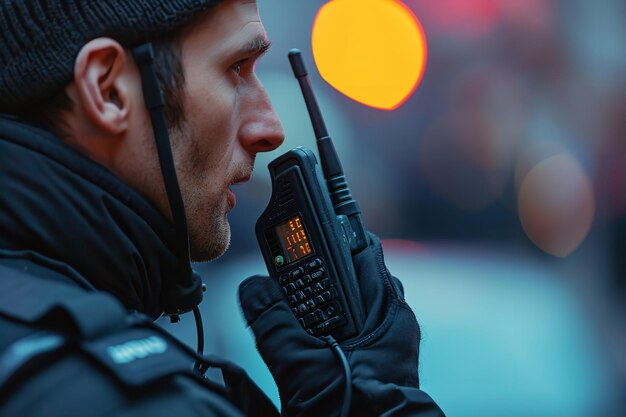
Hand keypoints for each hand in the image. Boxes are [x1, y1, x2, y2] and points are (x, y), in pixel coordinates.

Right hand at [239, 233, 440, 415]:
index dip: (333, 234)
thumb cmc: (351, 411)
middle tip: (294, 266)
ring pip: (357, 303)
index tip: (309, 229)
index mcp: (386, 311)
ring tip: (297, 300)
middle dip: (326, 267)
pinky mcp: (383, 361)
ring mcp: (392, 343)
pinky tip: (314, 334)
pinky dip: (335, 321)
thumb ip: (272, 321)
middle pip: (357, 274)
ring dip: (329, 296)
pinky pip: (359, 327)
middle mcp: (394, 322)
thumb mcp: (299, 364)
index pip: (363, 249)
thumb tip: (252, 288)